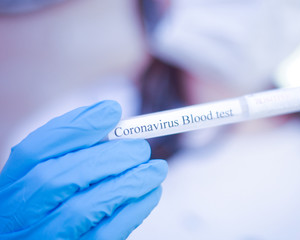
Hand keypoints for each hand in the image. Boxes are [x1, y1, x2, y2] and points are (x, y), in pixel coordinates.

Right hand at [0, 100, 167, 238]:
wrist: (50, 236)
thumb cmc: (58, 197)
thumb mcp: (55, 168)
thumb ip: (77, 145)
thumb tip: (109, 111)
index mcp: (13, 183)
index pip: (35, 150)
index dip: (76, 128)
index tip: (113, 111)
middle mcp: (20, 213)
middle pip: (58, 179)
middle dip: (107, 158)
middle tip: (141, 149)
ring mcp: (43, 237)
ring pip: (82, 209)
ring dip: (127, 184)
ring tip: (156, 169)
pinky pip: (104, 234)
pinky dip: (133, 210)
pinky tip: (151, 193)